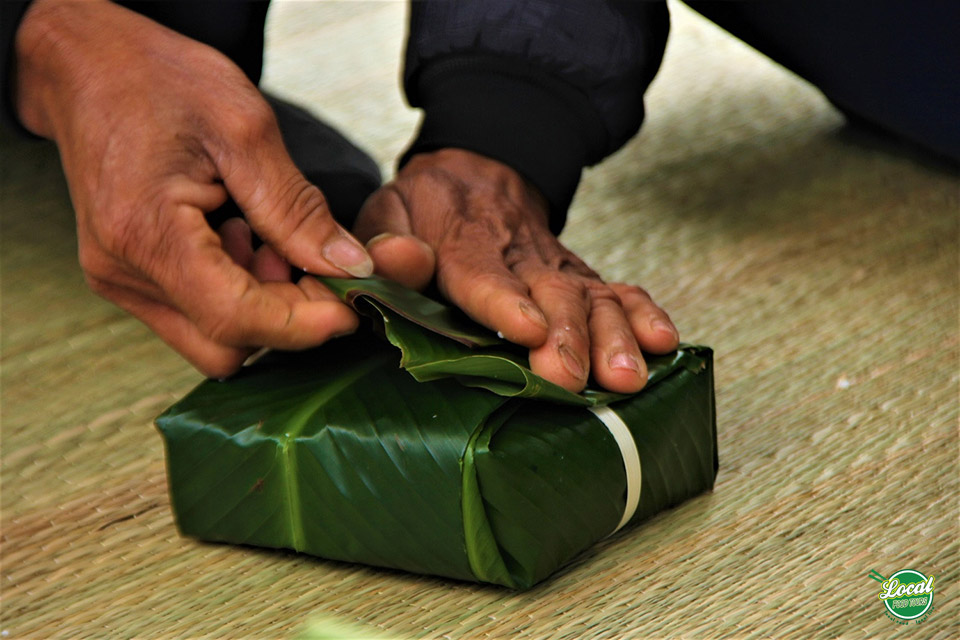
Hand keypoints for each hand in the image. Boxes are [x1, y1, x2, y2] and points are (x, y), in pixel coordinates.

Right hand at [14, 0, 372, 376]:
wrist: (88, 65)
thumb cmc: (159, 81)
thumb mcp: (244, 129)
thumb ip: (297, 209)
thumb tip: (350, 267)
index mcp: (147, 234)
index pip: (236, 319)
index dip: (305, 324)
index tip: (353, 305)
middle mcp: (123, 273)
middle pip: (225, 346)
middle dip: (284, 317)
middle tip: (310, 261)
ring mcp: (120, 281)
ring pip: (211, 338)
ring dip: (260, 305)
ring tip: (269, 239)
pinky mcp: (128, 277)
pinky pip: (194, 314)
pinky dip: (234, 293)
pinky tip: (243, 240)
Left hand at [354, 149, 678, 392]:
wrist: (476, 173)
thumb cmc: (423, 210)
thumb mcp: (387, 212)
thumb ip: (385, 241)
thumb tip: (402, 258)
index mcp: (463, 241)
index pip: (483, 273)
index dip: (506, 303)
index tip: (529, 330)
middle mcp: (519, 255)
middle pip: (551, 294)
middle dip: (567, 336)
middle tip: (570, 379)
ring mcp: (557, 267)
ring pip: (591, 297)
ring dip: (612, 336)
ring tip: (624, 377)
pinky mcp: (580, 276)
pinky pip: (619, 289)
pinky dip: (644, 313)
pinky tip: (664, 343)